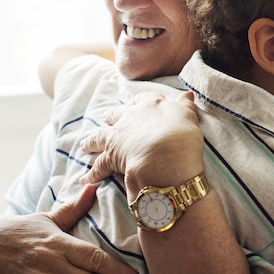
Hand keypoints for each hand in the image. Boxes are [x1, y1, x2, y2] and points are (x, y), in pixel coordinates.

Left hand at [81, 91, 204, 193]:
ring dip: (91, 141)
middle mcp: (130, 118)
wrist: (166, 158)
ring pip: (99, 137)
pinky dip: (92, 174)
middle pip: (115, 115)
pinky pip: (98, 166)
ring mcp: (118, 137)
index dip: (137, 103)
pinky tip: (86, 179)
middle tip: (106, 119)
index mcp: (150, 105)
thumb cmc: (181, 137)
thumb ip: (185, 105)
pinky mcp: (111, 157)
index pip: (141, 100)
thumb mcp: (189, 116)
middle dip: (111, 117)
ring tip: (85, 145)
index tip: (135, 105)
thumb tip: (187, 95)